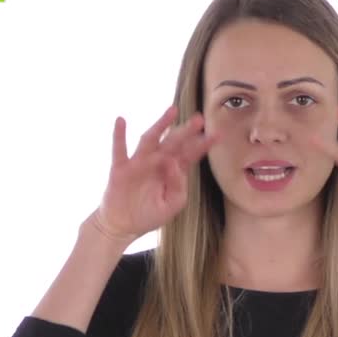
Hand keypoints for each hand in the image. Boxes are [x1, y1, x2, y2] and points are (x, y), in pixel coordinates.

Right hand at [93, 105, 220, 240]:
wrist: (123, 226)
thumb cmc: (149, 214)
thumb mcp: (172, 205)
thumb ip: (178, 186)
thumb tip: (174, 163)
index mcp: (173, 170)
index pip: (190, 154)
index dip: (202, 145)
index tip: (218, 135)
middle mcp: (157, 162)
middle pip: (174, 142)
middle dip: (186, 131)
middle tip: (199, 119)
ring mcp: (139, 162)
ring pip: (151, 139)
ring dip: (161, 124)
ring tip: (172, 111)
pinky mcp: (121, 168)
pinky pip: (120, 149)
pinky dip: (119, 135)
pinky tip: (121, 120)